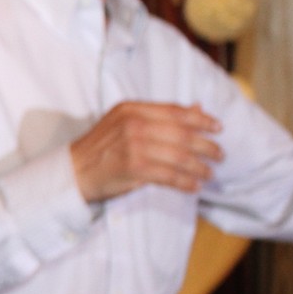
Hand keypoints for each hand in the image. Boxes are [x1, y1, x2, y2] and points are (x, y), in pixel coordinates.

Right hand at [70, 102, 222, 202]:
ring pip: (178, 156)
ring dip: (199, 167)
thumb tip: (197, 107)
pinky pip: (169, 175)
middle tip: (219, 154)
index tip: (218, 128)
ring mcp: (132, 145)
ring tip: (209, 173)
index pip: (175, 111)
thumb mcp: (124, 122)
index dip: (201, 119)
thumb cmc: (101, 148)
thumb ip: (159, 115)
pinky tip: (194, 186)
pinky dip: (185, 182)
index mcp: (131, 109)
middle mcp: (133, 124)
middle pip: (181, 133)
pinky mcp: (132, 167)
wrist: (73, 171)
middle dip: (206, 145)